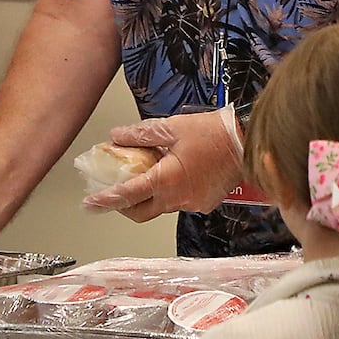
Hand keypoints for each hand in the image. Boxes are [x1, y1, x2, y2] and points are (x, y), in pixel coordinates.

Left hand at [81, 107, 242, 221]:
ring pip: (161, 206)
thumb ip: (140, 134)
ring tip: (142, 174)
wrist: (249, 143)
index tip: (90, 204)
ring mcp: (192, 203)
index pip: (127, 195)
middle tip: (111, 193)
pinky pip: (179, 202)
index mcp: (166, 180)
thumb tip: (117, 136)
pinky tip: (170, 173)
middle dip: (123, 205)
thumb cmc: (213, 133)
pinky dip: (168, 191)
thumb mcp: (172, 128)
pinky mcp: (204, 203)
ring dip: (148, 195)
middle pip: (141, 211)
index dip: (106, 200)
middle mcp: (178, 198)